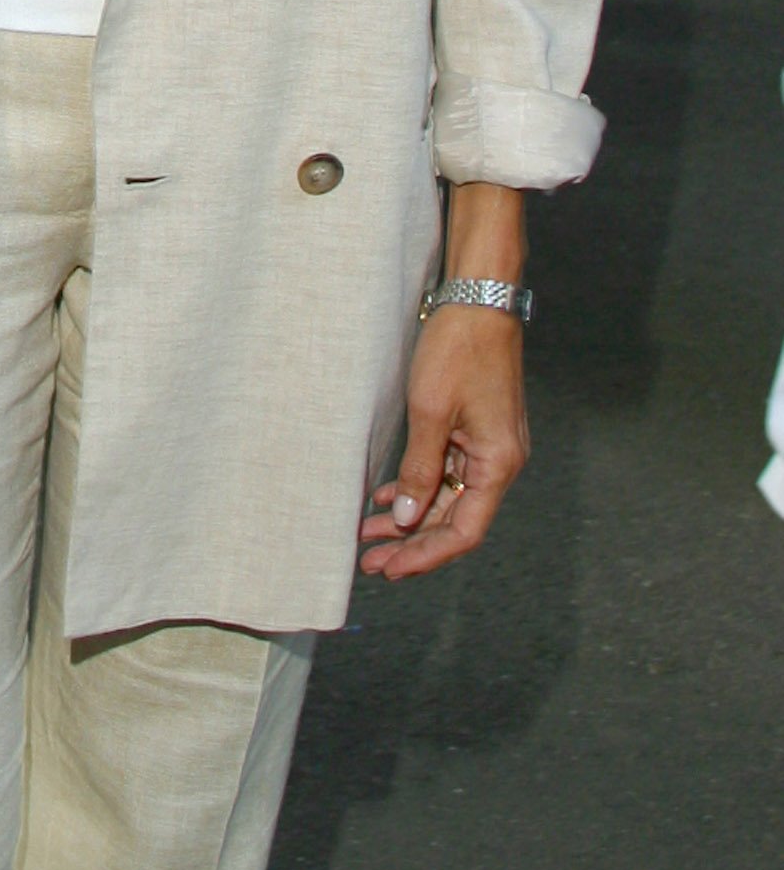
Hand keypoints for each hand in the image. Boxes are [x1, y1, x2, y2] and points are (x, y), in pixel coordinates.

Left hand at [359, 304, 528, 577]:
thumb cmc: (458, 349)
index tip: (391, 569)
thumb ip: (418, 469)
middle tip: (371, 563)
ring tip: (370, 536)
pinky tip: (385, 498)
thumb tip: (404, 518)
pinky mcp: (476, 432)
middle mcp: (500, 463)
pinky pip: (447, 473)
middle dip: (412, 543)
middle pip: (455, 521)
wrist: (479, 300)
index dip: (426, 555)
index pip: (464, 531)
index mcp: (498, 464)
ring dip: (410, 517)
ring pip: (448, 499)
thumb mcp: (430, 412)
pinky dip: (418, 487)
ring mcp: (489, 448)